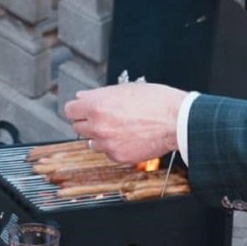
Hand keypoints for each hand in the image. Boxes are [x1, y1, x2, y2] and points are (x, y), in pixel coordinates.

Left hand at [64, 83, 185, 163]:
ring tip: (119, 128)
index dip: (77, 108)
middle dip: (88, 121)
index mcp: (97, 106)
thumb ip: (99, 95)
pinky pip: (107, 152)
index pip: (69, 110)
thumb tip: (82, 97)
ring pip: (91, 141)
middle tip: (103, 118)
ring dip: (100, 135)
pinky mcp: (118, 157)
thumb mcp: (124, 89)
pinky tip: (127, 137)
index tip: (81, 109)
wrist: (177, 120)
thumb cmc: (156, 101)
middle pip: (77, 126)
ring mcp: (107, 143)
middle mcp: (98, 126)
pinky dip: (114, 147)